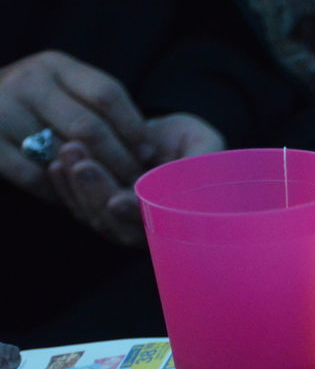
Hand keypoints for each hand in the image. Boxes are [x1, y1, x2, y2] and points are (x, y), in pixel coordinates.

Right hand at [0, 51, 149, 200]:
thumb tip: (149, 152)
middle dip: (119, 160)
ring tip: (111, 194)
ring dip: (91, 179)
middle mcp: (29, 80)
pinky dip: (57, 192)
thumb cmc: (34, 106)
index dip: (134, 128)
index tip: (150, 155)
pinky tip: (72, 198)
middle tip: (136, 184)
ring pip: (63, 153)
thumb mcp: (62, 90)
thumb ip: (98, 108)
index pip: (107, 94)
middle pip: (89, 126)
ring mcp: (3, 108)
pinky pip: (34, 175)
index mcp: (55, 65)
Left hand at [48, 113, 224, 246]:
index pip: (159, 226)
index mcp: (181, 217)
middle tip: (83, 166)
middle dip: (98, 197)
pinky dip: (64, 187)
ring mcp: (121, 222)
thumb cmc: (190, 142)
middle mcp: (149, 228)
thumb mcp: (202, 143)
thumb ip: (200, 160)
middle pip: (119, 229)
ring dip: (78, 187)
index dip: (137, 216)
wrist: (164, 139)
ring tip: (70, 150)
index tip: (118, 202)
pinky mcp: (96, 209)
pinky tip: (57, 163)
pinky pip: (76, 206)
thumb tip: (189, 173)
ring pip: (94, 217)